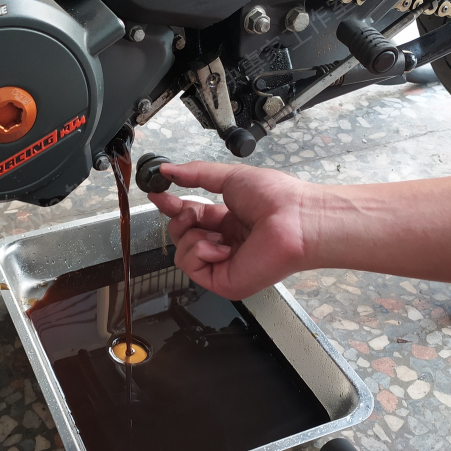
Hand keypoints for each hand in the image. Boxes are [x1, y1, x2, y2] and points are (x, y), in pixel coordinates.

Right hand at [147, 161, 315, 299]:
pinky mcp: (222, 281)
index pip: (191, 217)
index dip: (172, 206)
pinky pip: (190, 266)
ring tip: (217, 232)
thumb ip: (196, 173)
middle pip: (182, 235)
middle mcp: (225, 244)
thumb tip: (168, 169)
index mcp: (229, 221)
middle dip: (182, 220)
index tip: (156, 194)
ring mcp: (224, 264)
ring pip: (181, 253)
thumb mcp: (230, 177)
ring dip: (193, 236)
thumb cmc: (277, 198)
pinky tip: (222, 248)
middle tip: (195, 213)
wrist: (294, 219)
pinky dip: (200, 252)